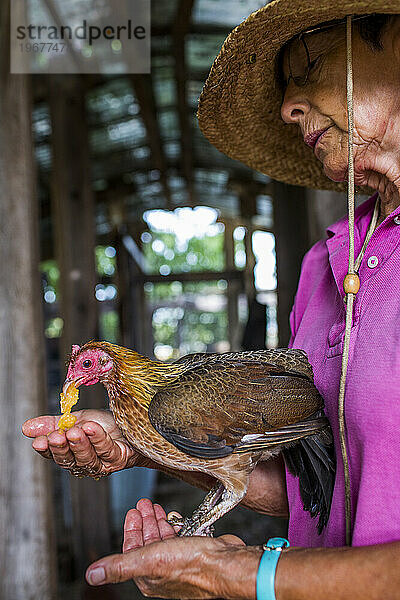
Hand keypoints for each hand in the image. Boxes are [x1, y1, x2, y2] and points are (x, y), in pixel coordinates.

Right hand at [22, 409, 148, 477]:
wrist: (134, 423)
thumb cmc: (107, 424)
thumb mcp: (76, 419)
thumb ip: (53, 424)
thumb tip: (26, 428)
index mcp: (72, 453)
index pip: (54, 455)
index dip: (46, 449)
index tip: (39, 441)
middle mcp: (85, 462)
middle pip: (69, 461)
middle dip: (62, 448)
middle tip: (57, 436)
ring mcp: (102, 463)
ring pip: (87, 459)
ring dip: (80, 444)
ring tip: (75, 430)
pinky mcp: (118, 458)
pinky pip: (106, 450)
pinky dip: (98, 438)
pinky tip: (92, 428)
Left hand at [86, 499, 259, 599]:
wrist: (226, 563)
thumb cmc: (192, 564)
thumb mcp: (148, 560)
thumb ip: (119, 566)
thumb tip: (91, 575)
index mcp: (148, 577)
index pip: (131, 550)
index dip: (130, 530)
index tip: (131, 511)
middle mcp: (163, 572)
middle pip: (147, 543)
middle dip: (144, 522)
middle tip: (143, 503)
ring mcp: (179, 563)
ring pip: (164, 539)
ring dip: (158, 522)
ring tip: (155, 507)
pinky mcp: (195, 554)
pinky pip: (180, 538)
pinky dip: (174, 526)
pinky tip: (174, 518)